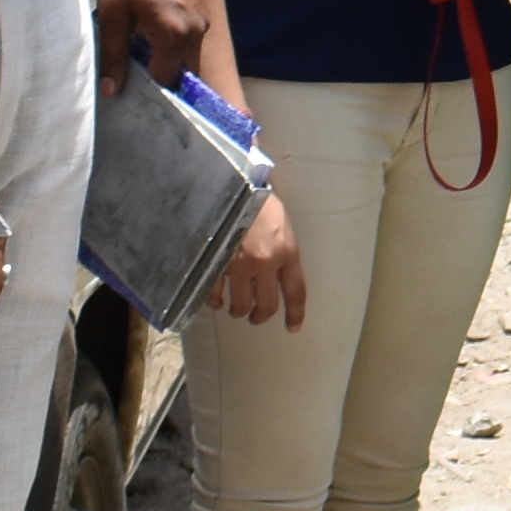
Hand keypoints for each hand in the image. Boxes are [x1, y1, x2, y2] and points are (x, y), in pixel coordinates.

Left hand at [95, 0, 217, 95]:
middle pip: (182, 72)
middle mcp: (195, 31)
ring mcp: (203, 23)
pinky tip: (156, 37)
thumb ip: (113, 56)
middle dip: (161, 75)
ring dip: (168, 60)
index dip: (148, 85)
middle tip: (138, 71)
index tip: (132, 83)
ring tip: (144, 51)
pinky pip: (191, 42)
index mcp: (173, 34)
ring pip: (188, 58)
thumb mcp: (112, 17)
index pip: (165, 79)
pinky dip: (176, 47)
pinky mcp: (203, 15)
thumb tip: (110, 91)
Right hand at [203, 190, 306, 330]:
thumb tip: (277, 275)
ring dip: (237, 310)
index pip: (296, 291)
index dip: (295, 313)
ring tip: (234, 307)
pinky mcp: (214, 263)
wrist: (228, 182)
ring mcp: (238, 264)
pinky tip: (215, 296)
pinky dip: (214, 300)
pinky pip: (214, 295)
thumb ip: (282, 250)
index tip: (293, 327)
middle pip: (266, 306)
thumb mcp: (280, 222)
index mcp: (287, 250)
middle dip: (260, 316)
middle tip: (255, 316)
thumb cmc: (256, 198)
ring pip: (239, 306)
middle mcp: (265, 262)